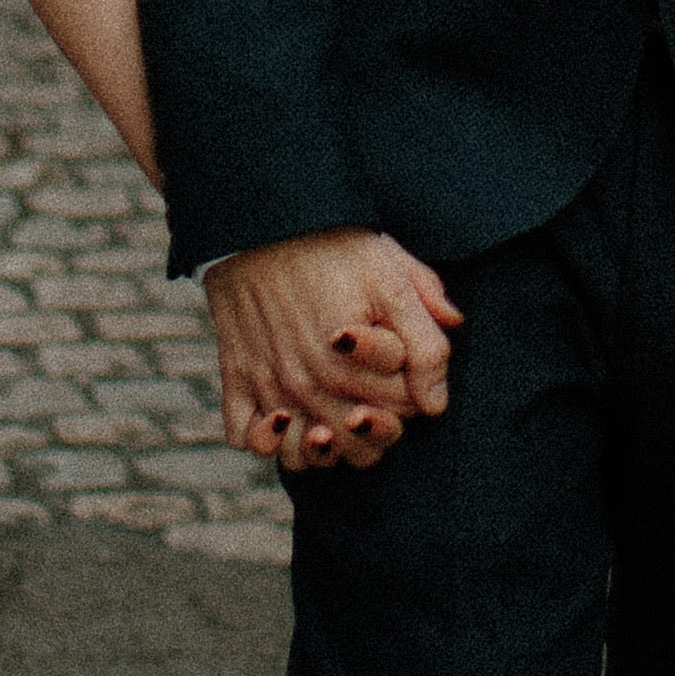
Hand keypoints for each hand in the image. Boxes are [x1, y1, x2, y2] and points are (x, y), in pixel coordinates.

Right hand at [205, 229, 459, 471]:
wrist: (264, 218)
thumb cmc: (334, 246)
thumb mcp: (392, 277)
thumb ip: (426, 338)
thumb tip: (437, 400)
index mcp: (353, 366)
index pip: (401, 414)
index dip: (415, 394)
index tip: (407, 367)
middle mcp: (308, 384)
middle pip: (355, 446)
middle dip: (376, 427)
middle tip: (376, 394)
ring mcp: (269, 385)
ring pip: (300, 457)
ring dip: (321, 448)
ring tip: (332, 419)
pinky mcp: (237, 375)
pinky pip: (246, 438)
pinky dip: (266, 438)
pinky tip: (286, 415)